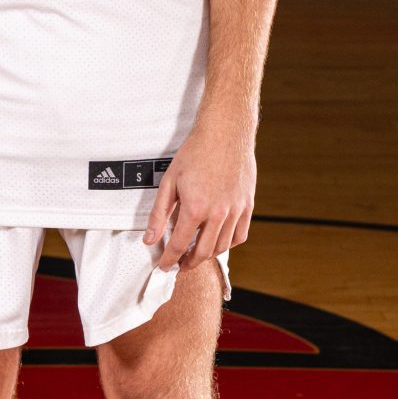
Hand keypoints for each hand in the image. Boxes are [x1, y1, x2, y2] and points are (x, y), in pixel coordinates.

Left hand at [143, 118, 256, 270]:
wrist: (225, 133)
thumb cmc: (196, 153)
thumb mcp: (169, 181)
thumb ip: (158, 214)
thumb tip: (149, 239)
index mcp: (195, 208)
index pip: (179, 245)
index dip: (169, 259)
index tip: (165, 266)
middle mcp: (218, 213)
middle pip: (202, 252)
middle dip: (188, 263)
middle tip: (180, 264)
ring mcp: (236, 211)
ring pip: (222, 247)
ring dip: (207, 255)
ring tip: (196, 253)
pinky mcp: (248, 205)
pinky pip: (240, 235)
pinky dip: (228, 244)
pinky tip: (218, 241)